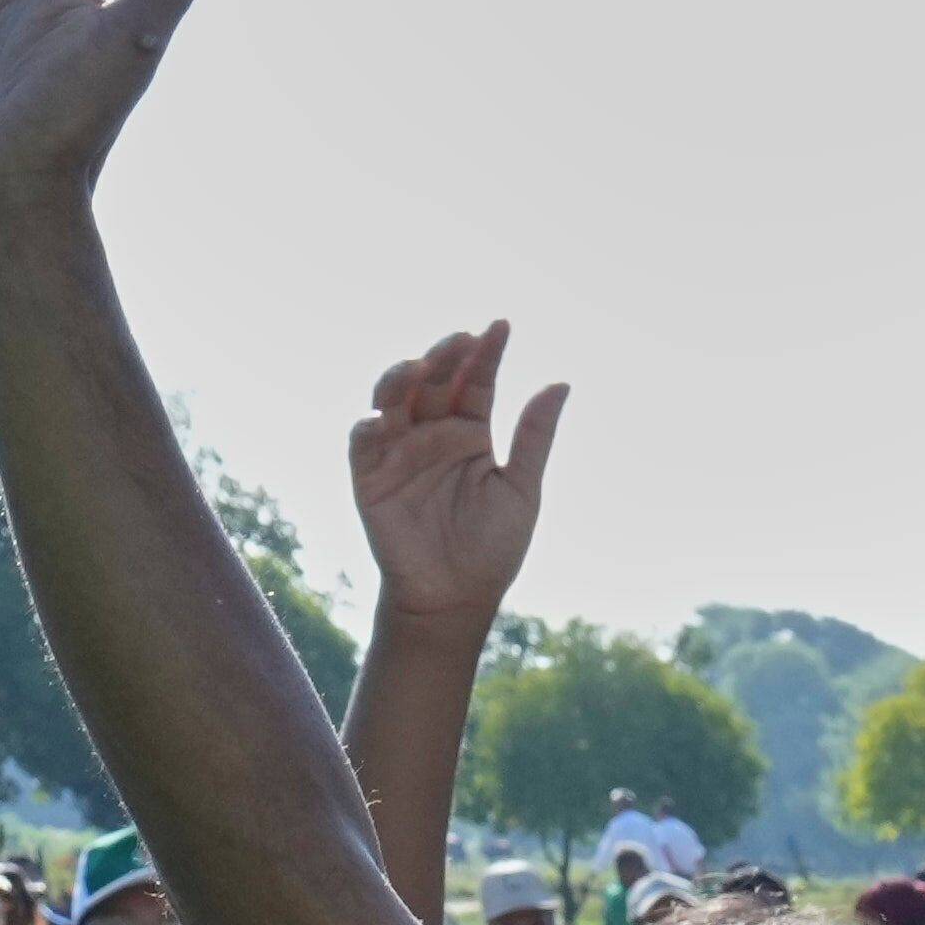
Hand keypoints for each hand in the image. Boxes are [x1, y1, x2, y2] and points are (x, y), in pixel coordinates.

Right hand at [349, 320, 570, 621]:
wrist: (456, 597)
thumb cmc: (492, 547)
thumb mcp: (522, 488)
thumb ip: (534, 435)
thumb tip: (561, 381)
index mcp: (470, 433)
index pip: (476, 382)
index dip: (486, 354)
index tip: (500, 326)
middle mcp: (432, 434)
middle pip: (434, 381)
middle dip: (444, 357)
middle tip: (460, 341)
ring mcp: (399, 451)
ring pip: (394, 399)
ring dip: (403, 377)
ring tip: (421, 367)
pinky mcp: (369, 476)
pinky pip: (363, 441)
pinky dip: (369, 424)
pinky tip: (383, 416)